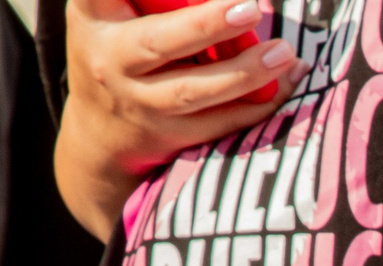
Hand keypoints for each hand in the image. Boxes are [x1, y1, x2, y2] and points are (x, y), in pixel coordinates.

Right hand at [54, 0, 298, 239]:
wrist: (100, 131)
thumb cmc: (118, 48)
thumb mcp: (110, 11)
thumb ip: (152, 0)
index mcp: (95, 15)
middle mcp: (111, 60)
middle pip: (158, 43)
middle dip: (206, 26)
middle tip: (251, 8)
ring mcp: (140, 103)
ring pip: (194, 91)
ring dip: (244, 72)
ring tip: (284, 52)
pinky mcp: (170, 136)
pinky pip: (220, 122)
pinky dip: (257, 104)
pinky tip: (287, 81)